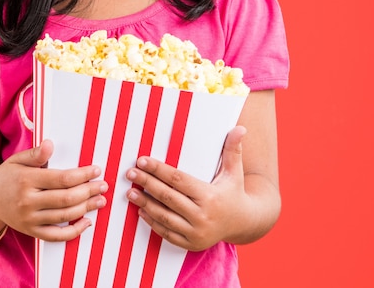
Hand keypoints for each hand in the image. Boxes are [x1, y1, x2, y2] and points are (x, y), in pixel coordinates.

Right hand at [0, 139, 107, 241]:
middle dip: (89, 191)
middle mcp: (28, 202)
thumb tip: (50, 144)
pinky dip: (74, 232)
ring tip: (100, 200)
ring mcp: (29, 219)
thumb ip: (36, 154)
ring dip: (86, 208)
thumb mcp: (17, 160)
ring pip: (64, 217)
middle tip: (103, 185)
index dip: (83, 174)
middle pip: (66, 198)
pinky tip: (87, 222)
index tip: (96, 170)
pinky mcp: (31, 232)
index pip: (62, 178)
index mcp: (26, 180)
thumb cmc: (5, 177)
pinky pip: (56, 236)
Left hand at [125, 126, 250, 250]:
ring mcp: (196, 233)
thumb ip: (233, 149)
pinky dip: (153, 223)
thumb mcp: (234, 172)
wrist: (244, 224)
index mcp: (210, 196)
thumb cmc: (234, 193)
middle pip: (168, 197)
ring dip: (145, 204)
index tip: (142, 160)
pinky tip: (141, 211)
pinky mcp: (191, 244)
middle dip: (147, 183)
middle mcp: (203, 216)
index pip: (178, 180)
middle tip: (130, 173)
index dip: (158, 169)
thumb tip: (240, 128)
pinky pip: (168, 233)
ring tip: (130, 192)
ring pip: (165, 217)